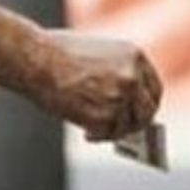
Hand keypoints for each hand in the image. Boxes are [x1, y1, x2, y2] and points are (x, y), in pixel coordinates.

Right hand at [35, 30, 161, 140]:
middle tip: (126, 130)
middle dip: (137, 123)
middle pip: (147, 111)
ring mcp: (120, 97)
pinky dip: (99, 136)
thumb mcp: (99, 52)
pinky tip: (86, 133)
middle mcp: (133, 77)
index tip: (140, 114)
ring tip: (97, 130)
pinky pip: (108, 134)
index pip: (154, 89)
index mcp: (135, 56)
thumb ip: (118, 73)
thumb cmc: (58, 52)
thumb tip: (126, 105)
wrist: (35, 59)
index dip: (147, 104)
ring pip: (128, 125)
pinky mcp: (104, 116)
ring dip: (115, 131)